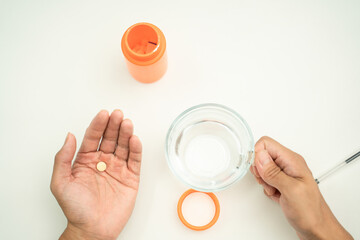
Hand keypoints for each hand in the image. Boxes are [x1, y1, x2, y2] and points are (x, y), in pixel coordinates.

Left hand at [50, 110, 141, 239]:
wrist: (92, 229)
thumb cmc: (75, 208)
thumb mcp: (60, 182)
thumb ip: (62, 158)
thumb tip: (69, 136)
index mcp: (86, 160)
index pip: (93, 137)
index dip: (98, 125)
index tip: (103, 114)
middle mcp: (103, 161)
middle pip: (110, 138)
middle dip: (114, 125)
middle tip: (117, 114)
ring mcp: (117, 168)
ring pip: (123, 146)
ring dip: (126, 134)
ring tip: (127, 123)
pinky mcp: (130, 177)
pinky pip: (134, 160)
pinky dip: (136, 149)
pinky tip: (134, 140)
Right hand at [250, 136, 352, 239]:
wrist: (316, 228)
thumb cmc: (310, 211)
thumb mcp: (290, 190)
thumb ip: (273, 172)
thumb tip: (260, 155)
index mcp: (292, 160)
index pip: (266, 143)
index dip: (257, 156)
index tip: (260, 171)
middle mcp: (288, 164)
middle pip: (262, 155)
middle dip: (260, 170)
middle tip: (268, 182)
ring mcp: (285, 174)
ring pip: (263, 168)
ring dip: (264, 181)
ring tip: (274, 190)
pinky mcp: (282, 183)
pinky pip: (266, 179)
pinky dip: (267, 188)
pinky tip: (276, 195)